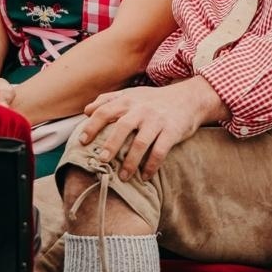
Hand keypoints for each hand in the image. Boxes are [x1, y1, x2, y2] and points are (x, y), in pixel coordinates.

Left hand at [77, 77, 225, 180]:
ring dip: (131, 162)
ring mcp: (157, 120)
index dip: (92, 126)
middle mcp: (142, 109)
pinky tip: (145, 177)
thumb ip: (108, 100)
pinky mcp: (172, 131)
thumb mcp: (132, 95)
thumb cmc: (154, 100)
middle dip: (110, 145)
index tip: (82, 142)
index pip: (105, 111)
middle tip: (101, 161)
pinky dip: (151, 166)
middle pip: (122, 127)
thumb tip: (86, 110)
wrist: (189, 98)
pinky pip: (160, 151)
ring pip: (141, 142)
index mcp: (128, 100)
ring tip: (123, 177)